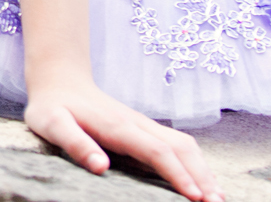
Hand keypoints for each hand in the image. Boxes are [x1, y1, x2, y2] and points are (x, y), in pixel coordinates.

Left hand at [24, 74, 221, 201]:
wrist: (60, 81)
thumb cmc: (53, 107)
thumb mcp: (52, 125)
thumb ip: (76, 144)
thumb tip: (101, 167)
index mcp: (119, 126)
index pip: (157, 152)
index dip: (178, 175)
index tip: (195, 198)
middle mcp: (138, 124)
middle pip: (181, 148)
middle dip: (202, 176)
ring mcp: (145, 125)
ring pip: (185, 145)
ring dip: (204, 170)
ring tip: (218, 198)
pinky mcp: (145, 129)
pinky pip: (179, 146)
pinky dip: (196, 164)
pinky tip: (202, 181)